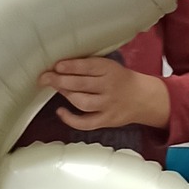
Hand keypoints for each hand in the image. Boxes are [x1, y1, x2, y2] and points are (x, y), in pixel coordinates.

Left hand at [43, 57, 171, 131]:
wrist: (143, 98)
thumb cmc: (120, 80)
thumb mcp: (109, 66)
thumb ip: (89, 67)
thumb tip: (60, 67)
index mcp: (110, 70)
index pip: (87, 67)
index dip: (70, 66)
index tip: (56, 65)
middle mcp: (109, 87)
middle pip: (81, 84)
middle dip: (60, 80)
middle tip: (45, 77)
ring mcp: (108, 105)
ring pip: (82, 102)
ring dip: (65, 94)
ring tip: (54, 87)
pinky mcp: (106, 120)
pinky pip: (86, 123)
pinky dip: (71, 119)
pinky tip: (60, 111)